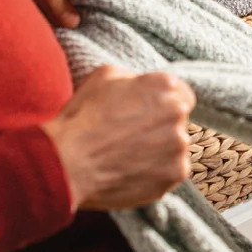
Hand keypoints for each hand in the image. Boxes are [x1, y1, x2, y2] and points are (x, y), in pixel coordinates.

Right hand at [41, 65, 194, 211]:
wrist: (69, 162)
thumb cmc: (82, 117)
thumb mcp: (104, 76)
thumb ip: (134, 78)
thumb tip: (141, 86)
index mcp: (164, 86)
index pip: (181, 94)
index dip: (163, 104)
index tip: (149, 114)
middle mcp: (178, 114)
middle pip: (178, 122)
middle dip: (160, 128)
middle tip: (131, 137)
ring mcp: (178, 147)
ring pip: (174, 149)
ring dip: (158, 151)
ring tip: (127, 157)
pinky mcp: (173, 176)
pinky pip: (168, 173)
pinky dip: (154, 174)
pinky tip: (130, 171)